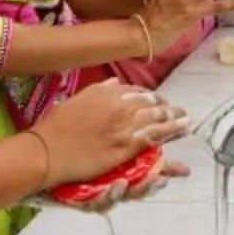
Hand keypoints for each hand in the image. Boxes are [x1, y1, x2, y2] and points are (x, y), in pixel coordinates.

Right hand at [30, 80, 188, 185]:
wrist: (46, 151)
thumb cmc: (54, 128)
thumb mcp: (75, 100)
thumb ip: (98, 91)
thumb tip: (113, 83)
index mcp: (105, 92)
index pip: (136, 91)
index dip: (150, 96)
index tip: (158, 100)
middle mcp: (118, 104)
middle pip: (151, 102)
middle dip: (167, 106)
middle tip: (178, 110)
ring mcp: (123, 124)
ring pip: (158, 116)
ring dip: (175, 118)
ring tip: (186, 120)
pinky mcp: (125, 144)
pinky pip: (154, 135)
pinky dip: (171, 132)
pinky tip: (181, 131)